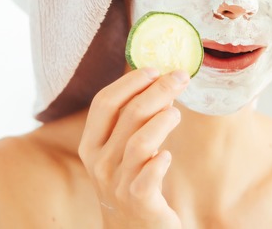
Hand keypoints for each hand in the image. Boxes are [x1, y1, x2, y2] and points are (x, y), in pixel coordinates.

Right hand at [78, 68, 188, 228]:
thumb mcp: (120, 151)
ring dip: (162, 121)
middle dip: (156, 90)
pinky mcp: (140, 202)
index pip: (103, 103)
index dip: (129, 82)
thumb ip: (132, 121)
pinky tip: (168, 155)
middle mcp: (99, 163)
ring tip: (176, 113)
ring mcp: (117, 183)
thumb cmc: (130, 182)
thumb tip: (160, 82)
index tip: (154, 68)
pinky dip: (161, 160)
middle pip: (127, 115)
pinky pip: (149, 175)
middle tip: (179, 78)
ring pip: (140, 142)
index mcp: (91, 145)